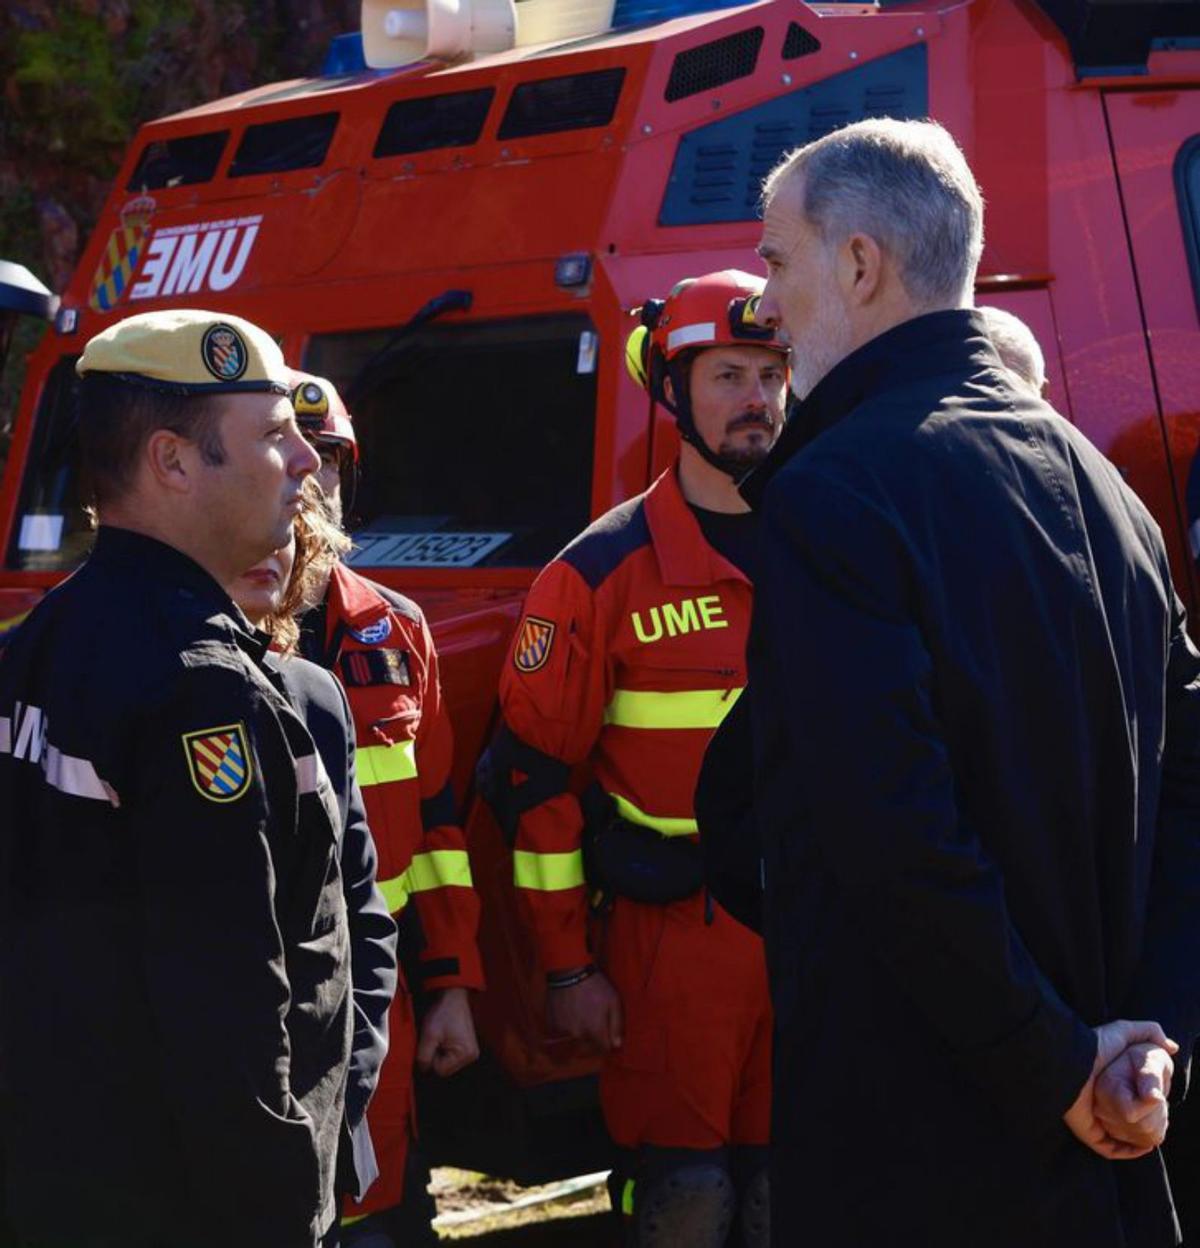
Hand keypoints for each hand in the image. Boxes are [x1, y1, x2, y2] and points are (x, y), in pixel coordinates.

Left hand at [416, 987, 479, 1076]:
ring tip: (440, 1035)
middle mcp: (471, 1056)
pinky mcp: (467, 1047)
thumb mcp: (429, 1035)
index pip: (440, 1071)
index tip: (432, 1041)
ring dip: (439, 1052)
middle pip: (444, 1069)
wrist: (453, 996)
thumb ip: (423, 1057)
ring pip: (446, 1063)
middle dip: (435, 1055)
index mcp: (465, 1054)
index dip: (430, 1058)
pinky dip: (444, 1048)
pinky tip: (444, 1036)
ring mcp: (470, 1052)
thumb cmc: (443, 1013)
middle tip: (436, 1037)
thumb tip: (423, 1070)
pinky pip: (451, 1056)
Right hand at [546, 970, 622, 1054]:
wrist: (569, 971)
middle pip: (588, 1048)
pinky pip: (560, 1034)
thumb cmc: (595, 985)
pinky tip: (570, 1016)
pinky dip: (565, 1029)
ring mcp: (563, 1031)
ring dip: (579, 1035)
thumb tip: (616, 1045)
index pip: (603, 1049)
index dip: (607, 1042)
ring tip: (581, 1018)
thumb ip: (616, 1025)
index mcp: (595, 1031)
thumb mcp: (613, 1001)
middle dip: (593, 1040)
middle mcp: (578, 1035)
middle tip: (593, 1023)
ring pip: (574, 1042)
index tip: (607, 1034)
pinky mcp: (552, 1024)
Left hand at [1063, 1019, 1178, 1159]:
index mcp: (1107, 1082)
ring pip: (1125, 1136)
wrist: (1071, 1063)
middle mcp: (1100, 1101)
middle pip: (1131, 1120)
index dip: (1150, 1101)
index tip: (1162, 1099)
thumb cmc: (1094, 1047)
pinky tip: (1144, 1144)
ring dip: (1142, 1136)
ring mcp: (1094, 1119)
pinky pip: (1112, 1149)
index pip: (1133, 1099)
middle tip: (1161, 1117)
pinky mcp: (1090, 1133)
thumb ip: (1147, 1032)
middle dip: (1149, 1121)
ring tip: (1155, 1129)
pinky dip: (1130, 1150)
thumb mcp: (1123, 1032)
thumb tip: (1172, 1048)